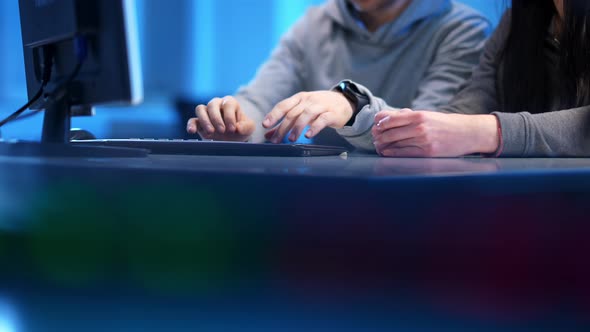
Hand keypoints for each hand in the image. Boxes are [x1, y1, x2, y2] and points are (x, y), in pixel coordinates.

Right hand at [187, 96, 254, 141]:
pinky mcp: (198, 122)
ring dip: (204, 121)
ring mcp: (206, 113)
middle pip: (212, 105)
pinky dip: (191, 125)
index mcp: (230, 103)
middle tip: (222, 131)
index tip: (232, 129)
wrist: (233, 138)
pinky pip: (192, 120)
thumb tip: (238, 128)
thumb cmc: (240, 129)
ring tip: (210, 132)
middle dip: (217, 118)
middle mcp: (217, 105)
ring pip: (200, 109)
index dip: (229, 116)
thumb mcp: (248, 128)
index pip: (228, 104)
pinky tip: (192, 131)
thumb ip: (246, 127)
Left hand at [262, 91, 354, 142]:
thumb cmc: (319, 108)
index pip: (283, 105)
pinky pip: (322, 120)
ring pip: (306, 115)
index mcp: (299, 98)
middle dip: (282, 127)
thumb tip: (268, 135)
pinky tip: (308, 135)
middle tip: (275, 140)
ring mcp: (321, 106)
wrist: (344, 102)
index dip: (273, 115)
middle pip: (292, 113)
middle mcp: (309, 101)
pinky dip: (314, 127)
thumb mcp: (302, 112)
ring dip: (297, 127)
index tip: (264, 125)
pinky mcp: (332, 114)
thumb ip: (285, 123)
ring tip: (291, 139)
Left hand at [372, 109, 499, 156]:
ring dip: (383, 145)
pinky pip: (403, 154)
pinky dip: (391, 153)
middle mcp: (420, 127)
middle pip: (389, 132)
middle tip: (375, 138)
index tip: (376, 127)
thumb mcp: (427, 115)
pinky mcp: (427, 153)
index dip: (379, 124)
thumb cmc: (444, 124)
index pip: (389, 119)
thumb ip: (406, 116)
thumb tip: (383, 117)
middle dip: (378, 136)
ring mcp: (423, 141)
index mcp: (419, 115)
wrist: (468, 133)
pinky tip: (386, 152)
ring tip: (379, 146)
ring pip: (394, 144)